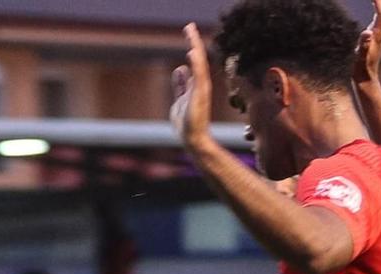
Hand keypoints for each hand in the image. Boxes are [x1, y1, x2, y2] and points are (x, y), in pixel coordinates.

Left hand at [170, 22, 214, 149]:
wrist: (192, 139)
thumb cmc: (186, 123)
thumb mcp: (179, 99)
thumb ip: (180, 85)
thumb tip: (180, 68)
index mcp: (195, 84)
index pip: (194, 62)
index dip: (191, 47)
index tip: (188, 32)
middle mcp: (200, 84)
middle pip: (197, 59)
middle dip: (193, 42)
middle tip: (188, 26)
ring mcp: (201, 89)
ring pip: (199, 64)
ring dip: (194, 48)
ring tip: (190, 33)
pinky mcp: (199, 95)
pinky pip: (199, 75)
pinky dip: (196, 64)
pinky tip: (191, 52)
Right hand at [355, 0, 380, 86]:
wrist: (366, 80)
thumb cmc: (361, 70)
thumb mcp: (360, 58)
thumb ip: (363, 45)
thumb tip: (367, 32)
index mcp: (377, 35)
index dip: (379, 1)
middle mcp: (380, 33)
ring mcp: (379, 35)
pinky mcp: (375, 37)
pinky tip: (376, 8)